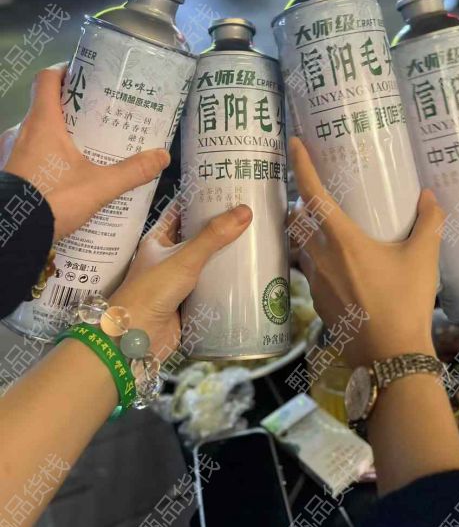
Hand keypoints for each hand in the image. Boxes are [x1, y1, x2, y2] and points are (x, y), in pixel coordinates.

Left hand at [1, 65, 170, 240]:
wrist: (12, 235)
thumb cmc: (52, 200)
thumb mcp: (98, 187)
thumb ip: (131, 171)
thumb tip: (163, 156)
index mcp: (42, 122)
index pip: (46, 79)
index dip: (65, 71)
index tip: (87, 77)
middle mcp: (21, 131)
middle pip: (44, 105)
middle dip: (70, 108)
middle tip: (97, 117)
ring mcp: (10, 153)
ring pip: (35, 132)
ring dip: (57, 134)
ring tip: (85, 148)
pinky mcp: (8, 174)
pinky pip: (28, 154)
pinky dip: (45, 156)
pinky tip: (64, 174)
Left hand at [108, 201, 252, 360]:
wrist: (135, 339)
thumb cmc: (149, 292)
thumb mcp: (183, 259)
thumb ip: (213, 237)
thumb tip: (244, 211)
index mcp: (158, 240)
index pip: (181, 211)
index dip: (201, 198)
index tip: (226, 187)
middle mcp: (168, 258)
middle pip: (198, 237)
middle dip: (220, 227)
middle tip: (250, 212)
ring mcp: (179, 281)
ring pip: (207, 262)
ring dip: (226, 254)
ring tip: (256, 238)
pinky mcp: (190, 303)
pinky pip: (212, 286)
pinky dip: (227, 281)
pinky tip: (249, 273)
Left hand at [289, 137, 442, 367]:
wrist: (391, 357)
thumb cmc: (406, 304)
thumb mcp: (423, 258)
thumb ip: (429, 222)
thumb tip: (429, 196)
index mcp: (342, 240)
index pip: (313, 194)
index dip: (301, 165)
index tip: (293, 143)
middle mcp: (321, 258)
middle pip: (296, 220)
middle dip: (299, 202)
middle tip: (312, 191)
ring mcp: (316, 282)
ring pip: (299, 247)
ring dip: (304, 231)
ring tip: (322, 225)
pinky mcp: (319, 303)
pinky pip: (309, 270)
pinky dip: (314, 257)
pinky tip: (335, 263)